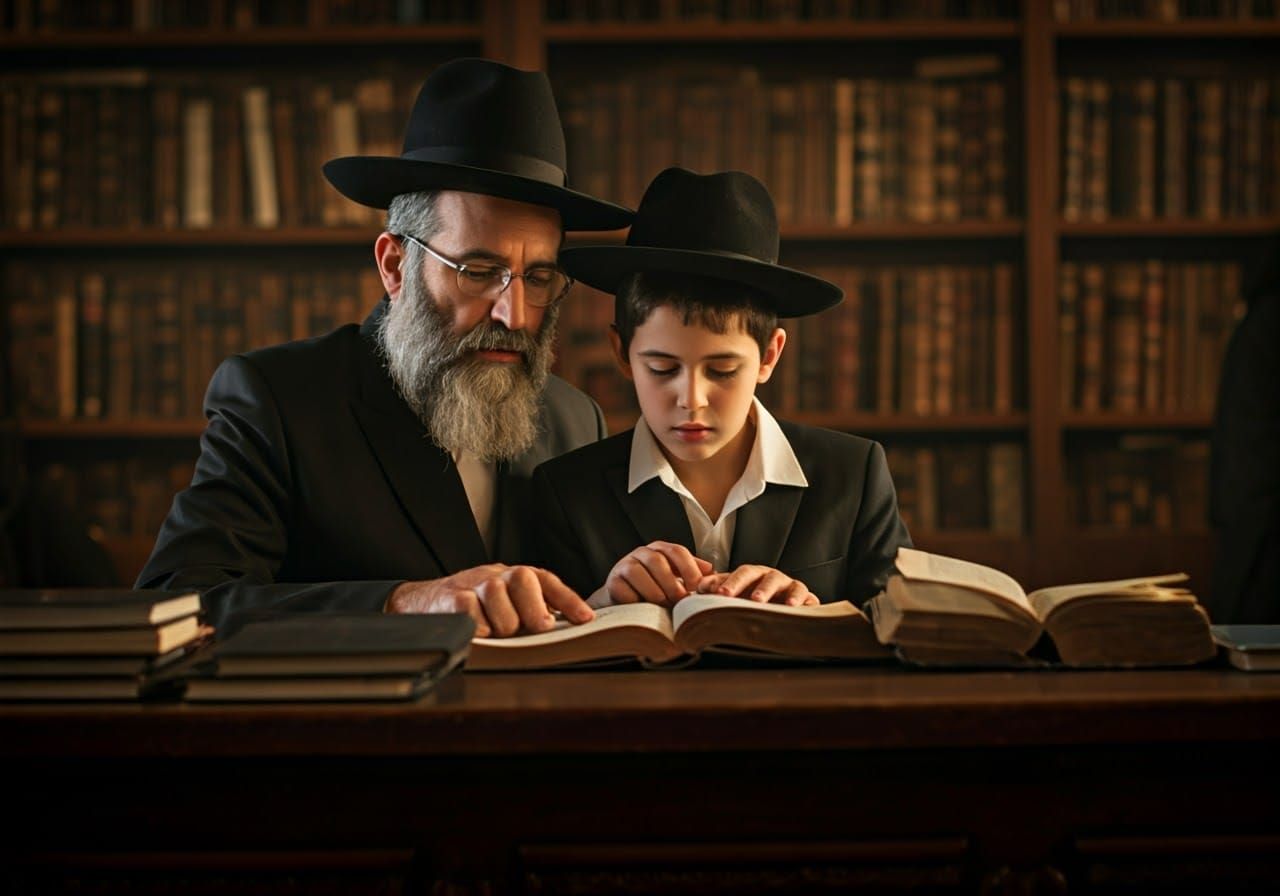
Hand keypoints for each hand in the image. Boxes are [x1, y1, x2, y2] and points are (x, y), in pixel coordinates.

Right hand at [386, 564, 592, 637]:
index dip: (568, 599)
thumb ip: (533, 612)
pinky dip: (479, 625)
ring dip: (504, 622)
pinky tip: (481, 634)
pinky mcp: (452, 597)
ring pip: (497, 594)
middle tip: (539, 627)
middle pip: (523, 578)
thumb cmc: (477, 609)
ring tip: (501, 634)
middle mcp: (497, 575)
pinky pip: (470, 610)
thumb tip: (567, 629)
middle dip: (534, 606)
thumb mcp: (507, 606)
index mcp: (516, 577)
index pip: (546, 581)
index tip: (586, 620)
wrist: (426, 602)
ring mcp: (473, 583)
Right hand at [606, 541, 713, 606]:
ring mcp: (624, 565)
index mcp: (660, 549)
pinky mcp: (612, 582)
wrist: (624, 599)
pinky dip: (635, 600)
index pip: (677, 551)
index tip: (697, 587)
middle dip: (671, 583)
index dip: (689, 569)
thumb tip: (713, 572)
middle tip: (680, 600)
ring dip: (654, 592)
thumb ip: (692, 573)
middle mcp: (641, 553)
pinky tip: (644, 609)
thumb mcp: (675, 578)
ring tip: (663, 605)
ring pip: (638, 573)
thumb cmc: (655, 588)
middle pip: (657, 561)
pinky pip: (623, 590)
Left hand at [695, 565, 817, 606]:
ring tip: (758, 601)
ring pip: (780, 583)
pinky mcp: (808, 600)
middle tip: (726, 595)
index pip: (738, 573)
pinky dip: (801, 601)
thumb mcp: (740, 595)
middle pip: (756, 574)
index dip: (725, 580)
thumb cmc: (760, 602)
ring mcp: (790, 587)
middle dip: (740, 583)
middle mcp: (771, 577)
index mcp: (754, 575)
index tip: (709, 591)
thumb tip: (697, 588)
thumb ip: (720, 589)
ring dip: (768, 590)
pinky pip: (807, 598)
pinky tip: (792, 608)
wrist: (793, 610)